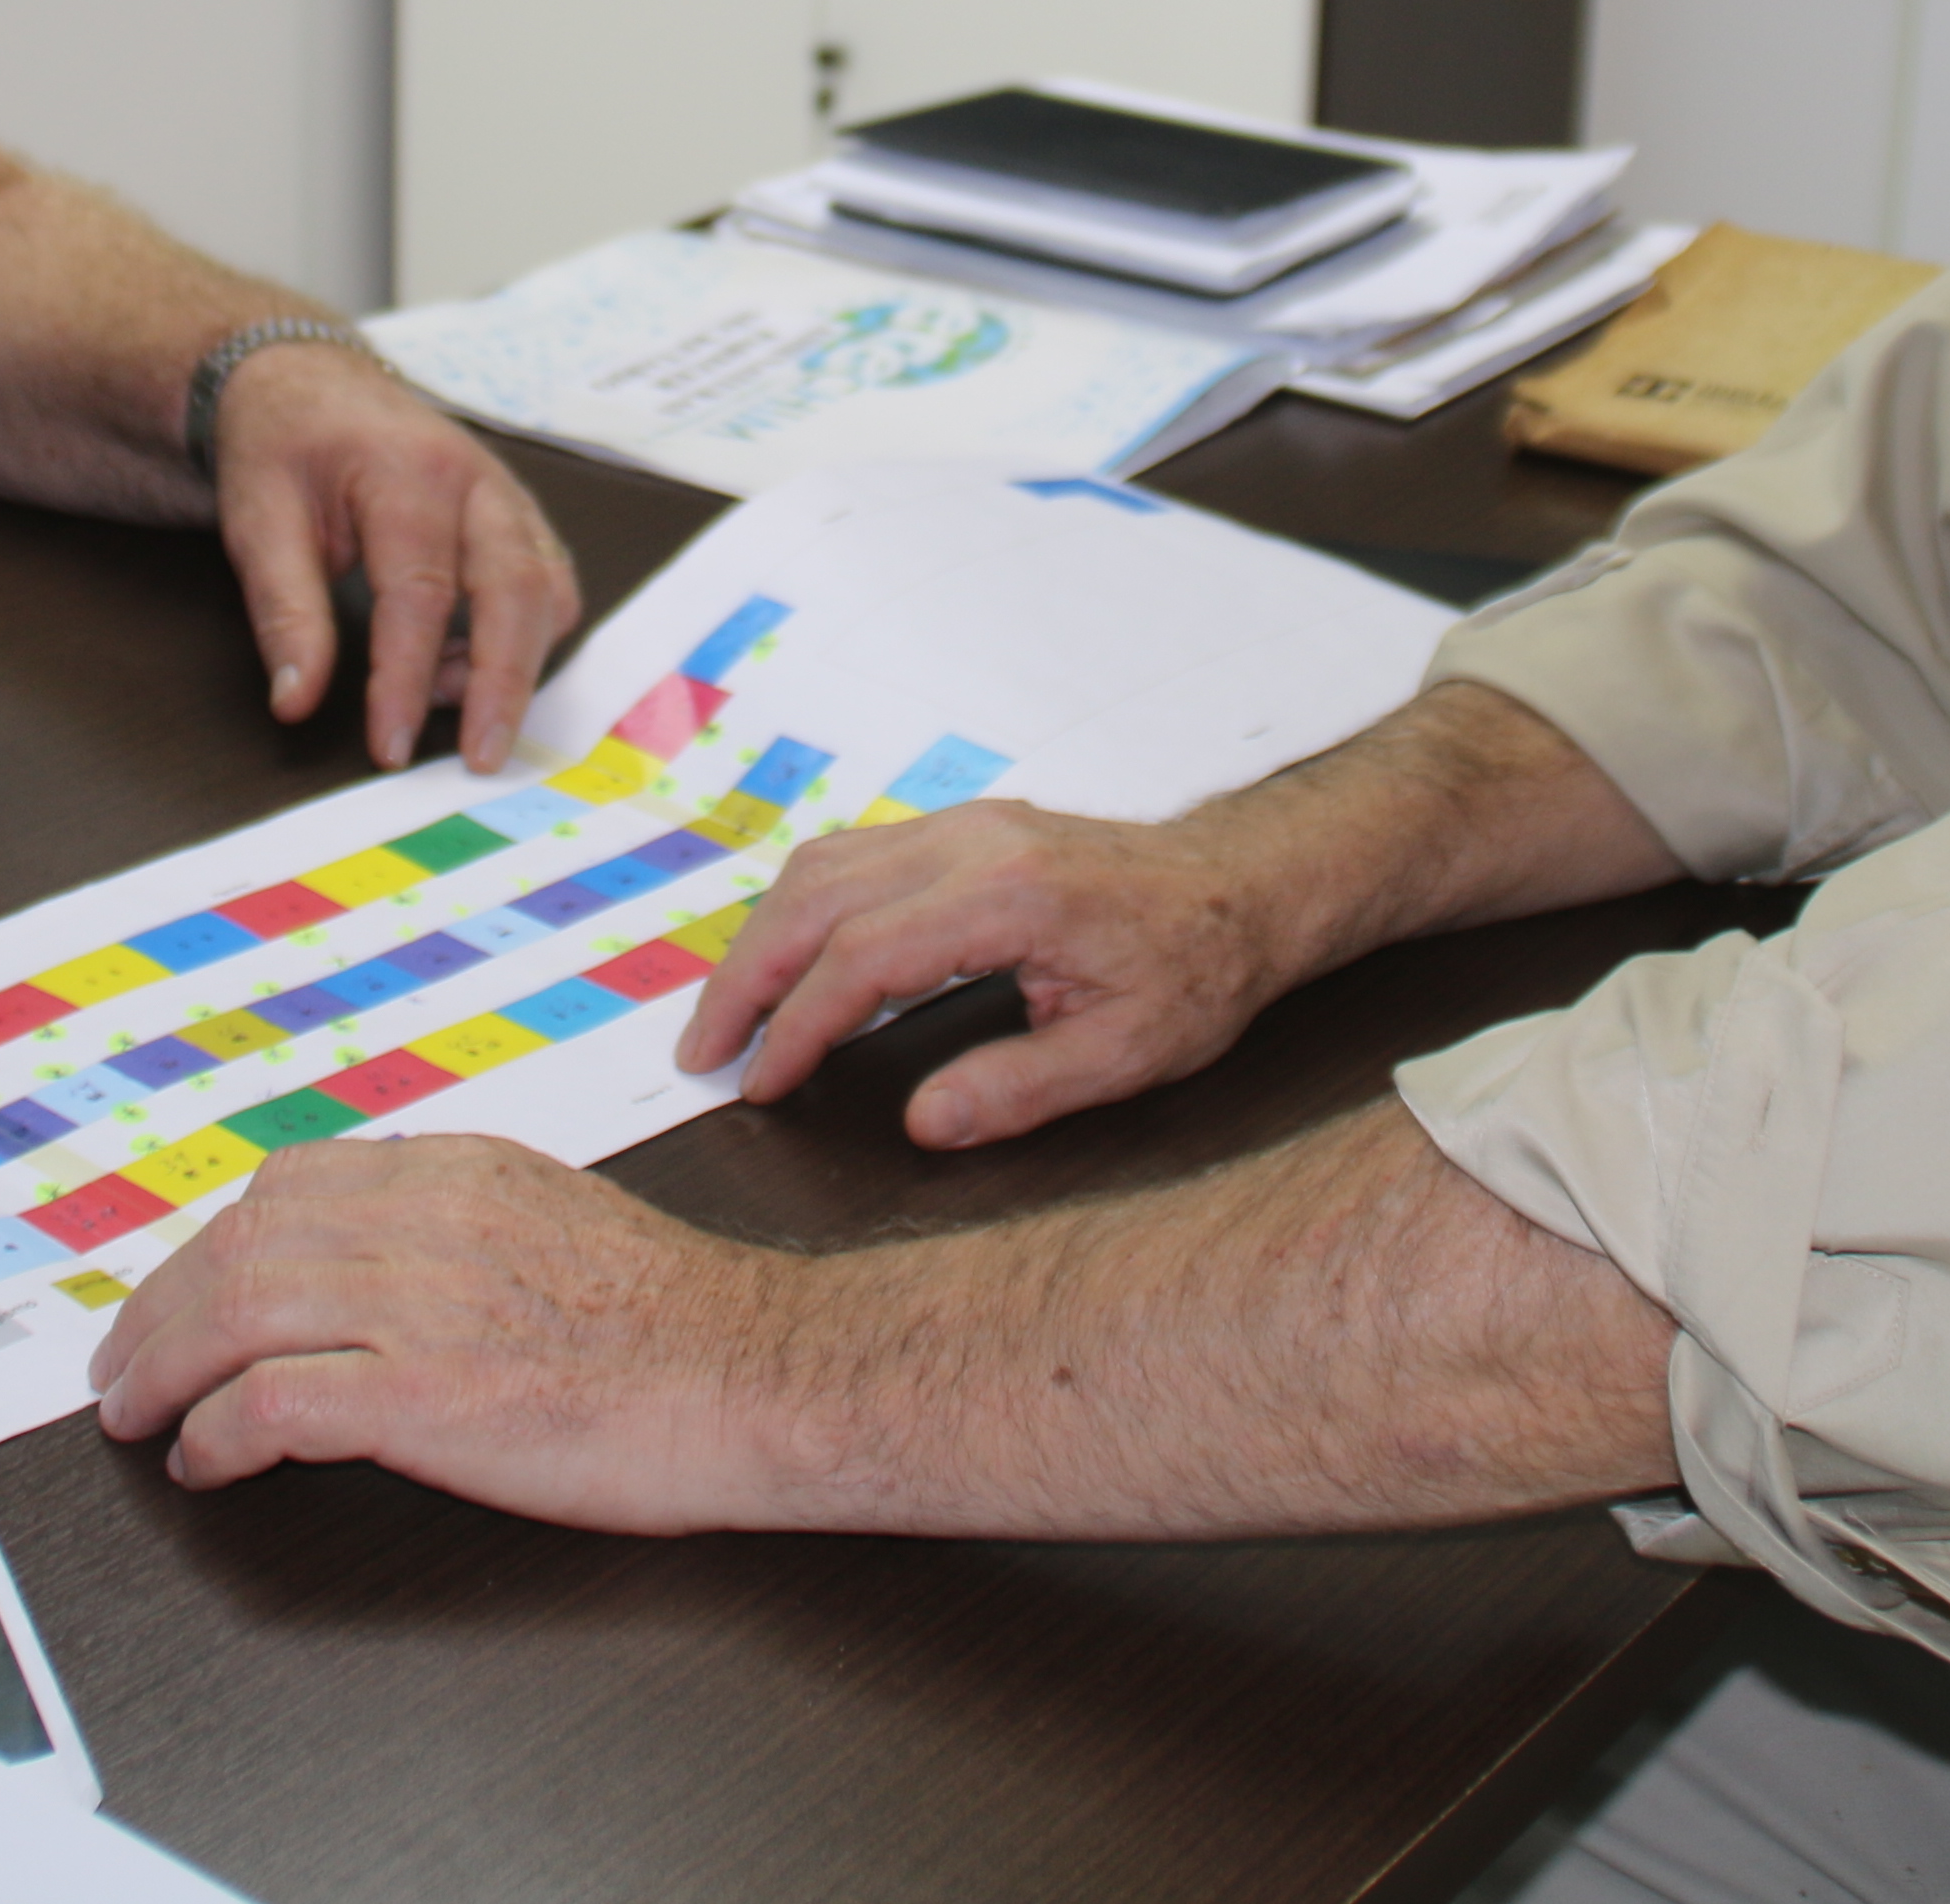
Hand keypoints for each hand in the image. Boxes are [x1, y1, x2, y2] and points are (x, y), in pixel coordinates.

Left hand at [90, 1134, 806, 1526]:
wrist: (759, 1373)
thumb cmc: (682, 1322)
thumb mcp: (561, 1222)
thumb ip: (470, 1224)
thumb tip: (388, 1256)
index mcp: (461, 1174)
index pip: (292, 1185)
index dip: (214, 1240)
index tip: (181, 1286)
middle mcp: (428, 1222)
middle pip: (240, 1243)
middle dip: (160, 1305)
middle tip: (123, 1363)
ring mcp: (422, 1306)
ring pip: (235, 1311)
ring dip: (164, 1368)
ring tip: (137, 1414)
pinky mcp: (424, 1397)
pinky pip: (274, 1405)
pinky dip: (218, 1434)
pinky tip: (207, 1463)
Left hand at [208, 345, 583, 770]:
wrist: (307, 383)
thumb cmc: (282, 448)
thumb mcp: (257, 523)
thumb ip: (283, 613)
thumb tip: (297, 702)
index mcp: (408, 472)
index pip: (421, 595)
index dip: (406, 680)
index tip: (388, 748)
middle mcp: (477, 481)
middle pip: (519, 592)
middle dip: (504, 685)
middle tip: (480, 759)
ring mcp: (507, 496)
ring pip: (550, 590)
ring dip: (515, 661)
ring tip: (447, 703)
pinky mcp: (516, 517)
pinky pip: (548, 585)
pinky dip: (521, 637)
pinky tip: (460, 663)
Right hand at [683, 800, 1308, 1147]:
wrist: (1246, 885)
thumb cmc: (1198, 967)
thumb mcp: (1129, 1054)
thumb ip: (1019, 1089)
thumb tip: (923, 1124)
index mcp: (1010, 896)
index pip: (862, 958)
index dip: (797, 1027)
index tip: (759, 1084)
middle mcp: (974, 844)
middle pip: (816, 897)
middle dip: (745, 978)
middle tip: (703, 1053)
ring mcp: (967, 827)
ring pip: (824, 865)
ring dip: (764, 939)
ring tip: (732, 1017)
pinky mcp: (967, 830)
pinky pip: (856, 857)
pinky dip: (804, 912)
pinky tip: (795, 966)